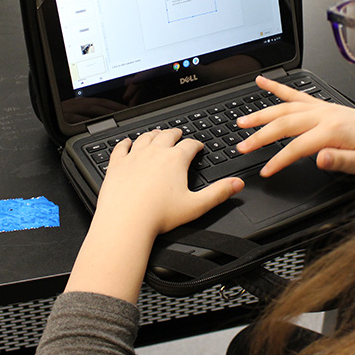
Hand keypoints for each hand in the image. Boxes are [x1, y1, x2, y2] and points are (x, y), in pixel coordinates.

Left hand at [97, 128, 243, 236]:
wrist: (126, 221)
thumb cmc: (159, 216)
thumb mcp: (196, 206)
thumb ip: (218, 193)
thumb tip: (237, 184)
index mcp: (175, 160)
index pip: (190, 145)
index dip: (196, 144)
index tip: (198, 146)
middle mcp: (154, 153)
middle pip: (167, 135)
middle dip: (175, 133)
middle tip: (178, 134)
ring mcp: (134, 157)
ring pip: (145, 138)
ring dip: (153, 134)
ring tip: (157, 134)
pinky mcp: (117, 165)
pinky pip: (121, 147)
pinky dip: (125, 142)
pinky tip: (126, 142)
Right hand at [236, 75, 354, 176]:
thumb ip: (339, 160)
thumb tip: (320, 159)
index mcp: (331, 131)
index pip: (296, 147)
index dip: (278, 160)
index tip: (265, 171)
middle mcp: (322, 115)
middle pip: (283, 124)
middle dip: (260, 136)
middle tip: (242, 146)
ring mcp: (319, 107)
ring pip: (283, 107)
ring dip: (260, 113)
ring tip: (241, 121)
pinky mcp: (319, 104)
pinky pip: (294, 93)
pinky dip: (276, 86)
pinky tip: (261, 81)